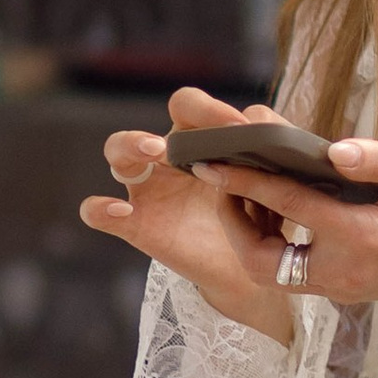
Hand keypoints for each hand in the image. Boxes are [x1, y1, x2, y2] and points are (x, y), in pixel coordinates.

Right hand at [77, 89, 294, 340]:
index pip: (196, 107)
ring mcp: (148, 188)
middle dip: (186, 113)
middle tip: (192, 135)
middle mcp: (171, 157)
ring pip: (118, 151)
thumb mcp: (271, 187)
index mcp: (203, 140)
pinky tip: (121, 210)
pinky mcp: (134, 223)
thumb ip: (271, 162)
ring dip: (131, 144)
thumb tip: (279, 137)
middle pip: (160, 116)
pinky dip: (101, 209)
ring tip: (155, 150)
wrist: (249, 271)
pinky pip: (98, 212)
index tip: (243, 130)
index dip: (215, 111)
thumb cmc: (258, 220)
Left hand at [191, 132, 377, 327]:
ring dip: (252, 236)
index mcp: (365, 238)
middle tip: (224, 183)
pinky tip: (281, 209)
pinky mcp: (348, 291)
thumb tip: (332, 148)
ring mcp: (346, 288)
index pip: (288, 206)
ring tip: (247, 190)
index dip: (245, 182)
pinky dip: (277, 243)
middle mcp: (347, 272)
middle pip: (262, 260)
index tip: (210, 163)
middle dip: (233, 224)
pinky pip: (295, 273)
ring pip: (273, 272)